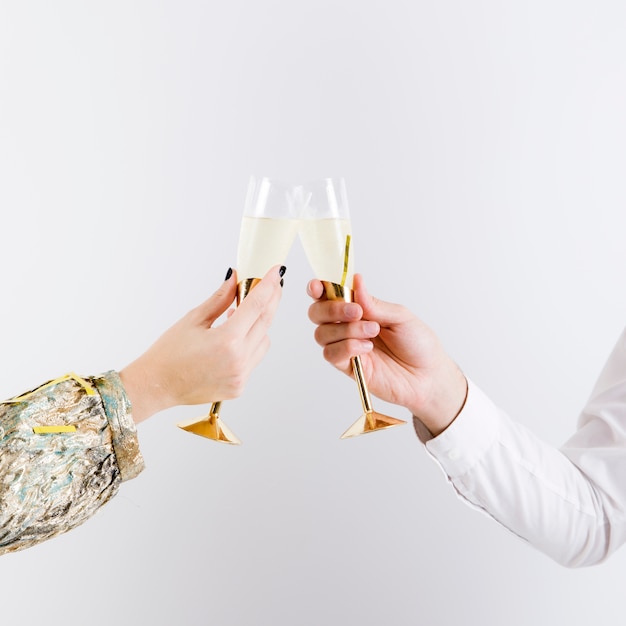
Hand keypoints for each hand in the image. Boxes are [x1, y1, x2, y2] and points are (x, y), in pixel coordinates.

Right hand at [120, 265, 284, 422]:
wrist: (157, 386)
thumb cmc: (168, 354)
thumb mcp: (193, 320)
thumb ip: (220, 299)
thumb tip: (234, 279)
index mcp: (227, 341)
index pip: (257, 305)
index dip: (268, 285)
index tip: (276, 272)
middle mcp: (238, 360)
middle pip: (265, 321)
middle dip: (271, 300)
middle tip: (272, 284)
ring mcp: (241, 376)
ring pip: (263, 340)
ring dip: (258, 324)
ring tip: (238, 315)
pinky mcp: (239, 386)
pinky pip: (254, 358)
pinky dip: (250, 344)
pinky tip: (234, 337)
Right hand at [307, 274, 466, 435]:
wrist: (429, 376)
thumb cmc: (418, 344)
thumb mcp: (401, 316)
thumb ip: (375, 304)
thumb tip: (356, 282)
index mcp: (359, 308)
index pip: (328, 295)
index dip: (317, 289)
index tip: (318, 287)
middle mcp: (347, 326)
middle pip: (317, 313)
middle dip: (332, 309)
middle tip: (356, 311)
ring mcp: (346, 347)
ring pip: (322, 334)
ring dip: (346, 329)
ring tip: (373, 331)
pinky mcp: (348, 367)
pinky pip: (331, 354)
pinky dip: (347, 347)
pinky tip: (367, 347)